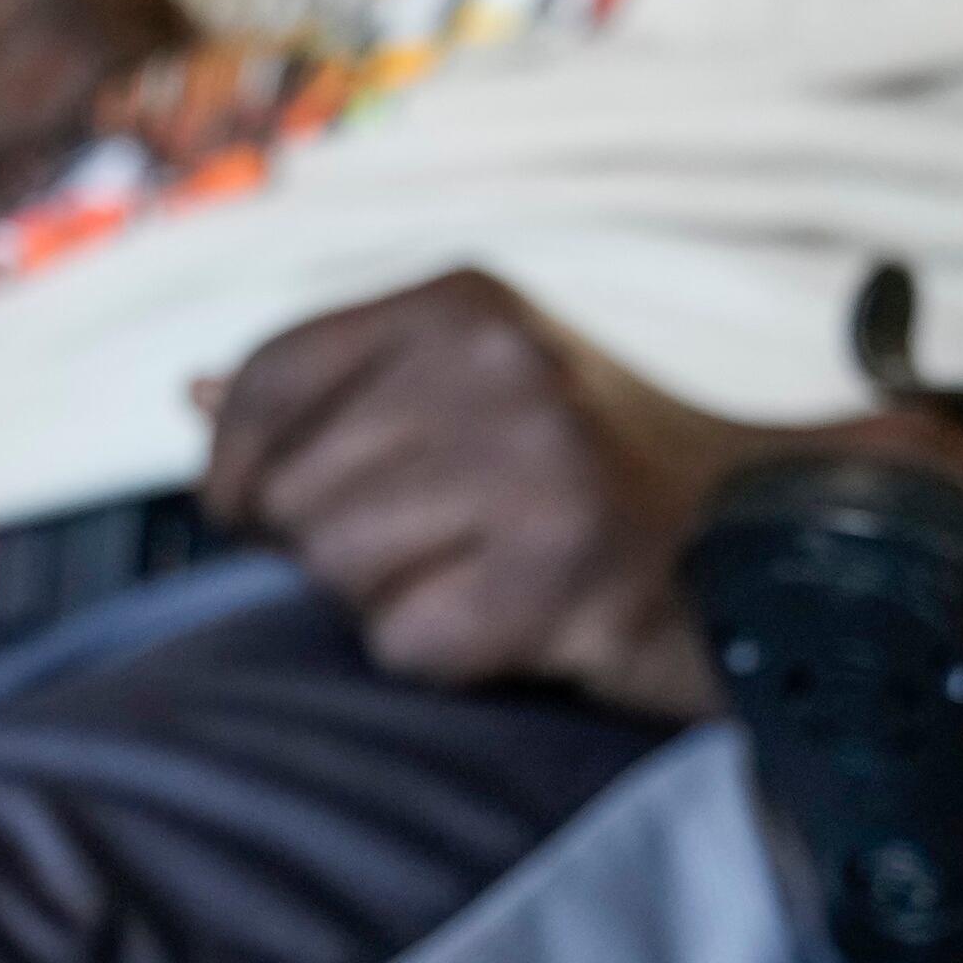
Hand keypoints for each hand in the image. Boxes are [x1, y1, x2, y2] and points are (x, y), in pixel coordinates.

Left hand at [199, 272, 772, 715]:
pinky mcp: (562, 571)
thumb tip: (194, 397)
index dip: (234, 466)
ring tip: (485, 578)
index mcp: (464, 306)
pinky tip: (520, 623)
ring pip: (340, 571)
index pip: (268, 381)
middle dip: (334, 546)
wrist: (769, 543)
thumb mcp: (477, 389)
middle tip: (436, 550)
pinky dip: (448, 656)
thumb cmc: (594, 477)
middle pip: (294, 492)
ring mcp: (537, 465)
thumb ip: (339, 391)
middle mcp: (498, 366)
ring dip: (395, 602)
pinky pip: (407, 644)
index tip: (251, 511)